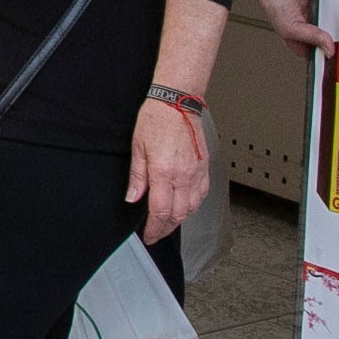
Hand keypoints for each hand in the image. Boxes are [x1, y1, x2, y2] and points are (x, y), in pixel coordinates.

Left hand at [126, 99, 209, 244]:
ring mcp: (197, 172)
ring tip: (168, 223)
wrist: (177, 102)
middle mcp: (184, 175)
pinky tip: (185, 206)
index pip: (161, 212)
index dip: (154, 229)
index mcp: (164, 172)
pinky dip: (193, 206)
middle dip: (166, 228)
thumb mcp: (138, 147)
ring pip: (192, 207)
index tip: (149, 236)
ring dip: (180, 219)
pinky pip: (201, 194)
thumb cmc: (156, 119)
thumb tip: (133, 197)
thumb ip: (137, 177)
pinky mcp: (204, 167)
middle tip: (156, 233)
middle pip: (178, 214)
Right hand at [243, 0, 331, 56]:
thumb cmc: (276, 6)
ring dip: (338, 29)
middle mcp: (309, 34)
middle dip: (335, 43)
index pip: (317, 56)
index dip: (327, 58)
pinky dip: (338, 16)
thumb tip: (329, 49)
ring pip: (332, 30)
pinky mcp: (323, 9)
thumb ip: (313, 38)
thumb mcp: (292, 29)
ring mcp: (317, 21)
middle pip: (327, 43)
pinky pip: (334, 15)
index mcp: (299, 43)